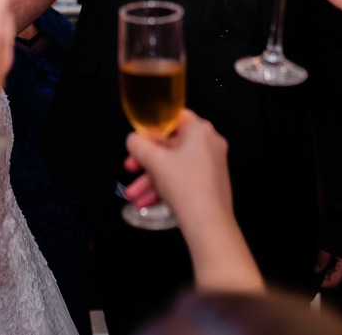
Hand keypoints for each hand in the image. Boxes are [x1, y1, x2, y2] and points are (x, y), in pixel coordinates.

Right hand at [123, 110, 233, 231]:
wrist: (209, 224)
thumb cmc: (185, 186)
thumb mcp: (154, 161)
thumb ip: (138, 144)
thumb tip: (133, 140)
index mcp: (199, 130)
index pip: (172, 118)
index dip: (152, 129)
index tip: (139, 142)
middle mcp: (209, 143)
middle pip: (170, 145)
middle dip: (146, 162)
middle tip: (130, 168)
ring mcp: (212, 163)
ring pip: (174, 165)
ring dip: (151, 180)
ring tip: (134, 195)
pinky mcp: (210, 181)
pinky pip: (183, 177)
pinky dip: (165, 187)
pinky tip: (147, 202)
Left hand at [314, 250, 341, 289]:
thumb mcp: (328, 247)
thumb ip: (322, 259)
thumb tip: (317, 269)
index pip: (335, 282)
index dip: (325, 284)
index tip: (318, 282)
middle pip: (339, 280)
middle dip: (328, 278)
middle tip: (318, 272)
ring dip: (333, 273)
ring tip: (323, 266)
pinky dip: (338, 268)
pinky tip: (332, 262)